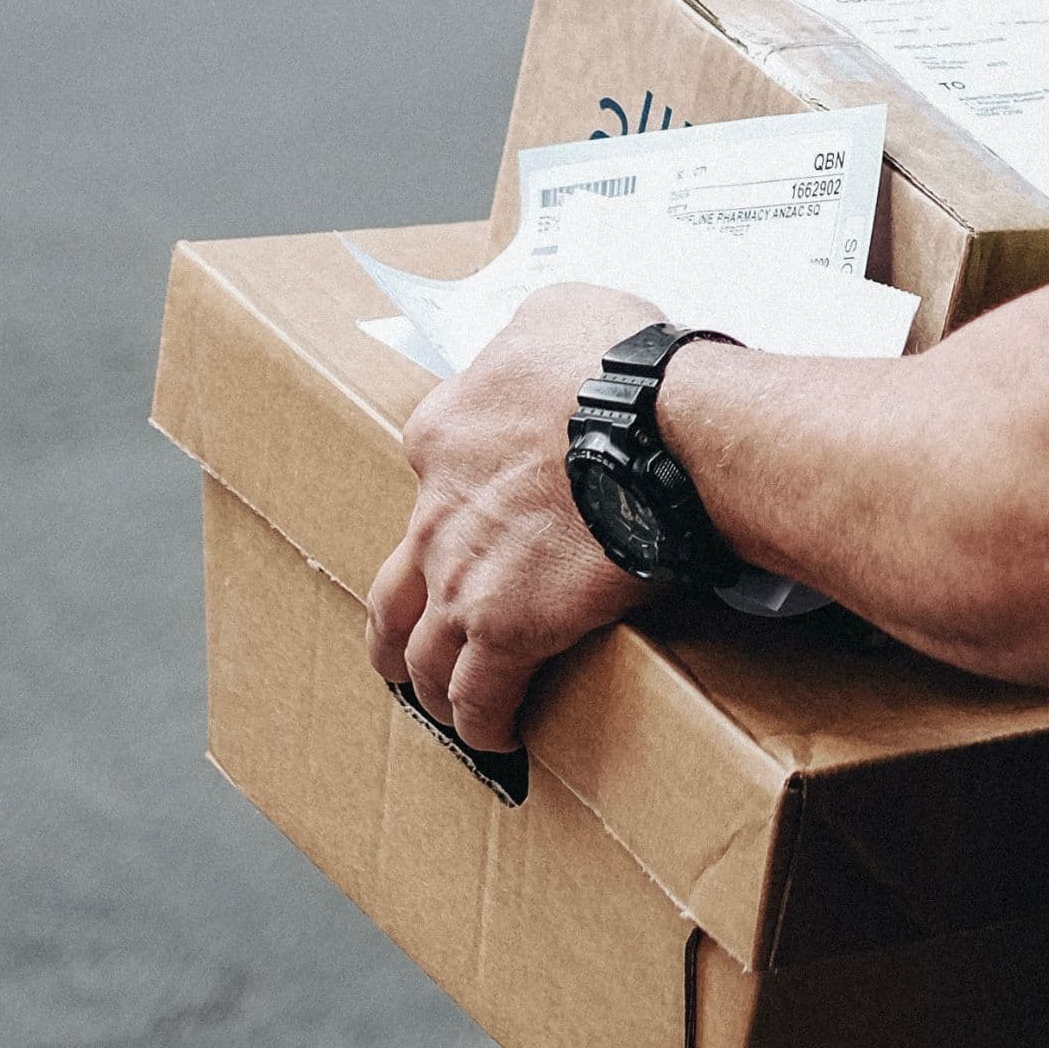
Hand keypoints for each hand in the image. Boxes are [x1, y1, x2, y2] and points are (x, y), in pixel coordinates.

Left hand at [364, 283, 663, 756]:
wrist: (653, 423)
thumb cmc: (621, 362)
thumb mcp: (561, 309)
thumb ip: (532, 333)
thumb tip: (543, 346)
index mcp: (443, 430)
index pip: (426, 477)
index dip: (451, 504)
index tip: (477, 522)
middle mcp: (436, 508)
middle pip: (396, 585)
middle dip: (400, 623)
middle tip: (416, 644)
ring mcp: (462, 575)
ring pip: (419, 653)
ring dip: (430, 683)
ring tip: (449, 706)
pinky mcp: (505, 630)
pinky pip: (479, 698)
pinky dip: (484, 723)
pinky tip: (498, 738)